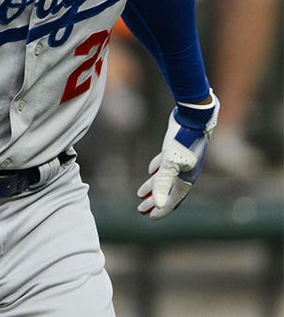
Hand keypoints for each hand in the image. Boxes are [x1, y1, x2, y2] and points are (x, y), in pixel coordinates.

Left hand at [137, 93, 219, 218]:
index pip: (173, 200)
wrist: (193, 117)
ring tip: (140, 194)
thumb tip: (158, 205)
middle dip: (155, 201)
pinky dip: (157, 170)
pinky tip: (150, 171)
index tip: (150, 217)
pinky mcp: (175, 149)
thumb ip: (163, 184)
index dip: (162, 209)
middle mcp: (185, 172)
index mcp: (186, 179)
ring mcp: (181, 160)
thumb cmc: (183, 142)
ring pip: (165, 178)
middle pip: (168, 192)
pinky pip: (165, 164)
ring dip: (153, 187)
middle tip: (140, 210)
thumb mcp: (170, 164)